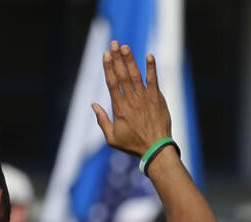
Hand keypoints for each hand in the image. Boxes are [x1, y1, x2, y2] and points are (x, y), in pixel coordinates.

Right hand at [92, 41, 172, 159]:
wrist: (156, 149)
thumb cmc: (133, 145)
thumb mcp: (112, 138)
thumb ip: (102, 121)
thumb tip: (93, 105)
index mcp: (119, 108)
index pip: (112, 83)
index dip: (108, 67)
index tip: (105, 54)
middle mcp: (131, 100)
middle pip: (122, 75)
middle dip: (117, 58)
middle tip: (113, 43)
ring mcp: (145, 99)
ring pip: (136, 75)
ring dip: (130, 60)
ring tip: (125, 47)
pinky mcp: (157, 99)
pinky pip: (154, 81)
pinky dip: (151, 68)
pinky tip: (149, 56)